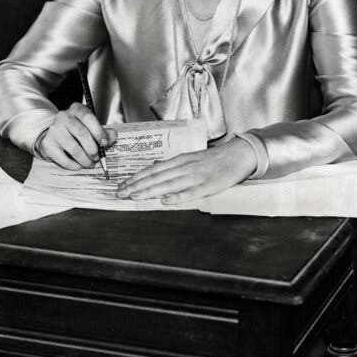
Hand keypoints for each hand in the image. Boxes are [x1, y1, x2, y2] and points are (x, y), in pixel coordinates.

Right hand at [36, 102, 116, 170]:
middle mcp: (63, 117)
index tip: (105, 143)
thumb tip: (113, 136)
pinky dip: (74, 165)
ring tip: (90, 163)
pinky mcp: (47, 144)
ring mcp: (54, 130)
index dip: (98, 131)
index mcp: (76, 109)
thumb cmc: (77, 132)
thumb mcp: (91, 128)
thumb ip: (104, 132)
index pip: (88, 117)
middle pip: (82, 134)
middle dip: (93, 149)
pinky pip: (64, 159)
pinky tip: (79, 165)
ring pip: (74, 148)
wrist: (54, 136)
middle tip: (97, 157)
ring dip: (85, 160)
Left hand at [116, 137, 256, 204]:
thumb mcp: (190, 158)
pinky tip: (165, 200)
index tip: (122, 185)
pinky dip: (177, 197)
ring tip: (134, 196)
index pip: (153, 170)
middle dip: (136, 186)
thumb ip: (172, 165)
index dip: (136, 178)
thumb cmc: (213, 159)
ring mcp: (195, 177)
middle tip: (120, 193)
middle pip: (156, 177)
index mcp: (180, 161)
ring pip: (168, 184)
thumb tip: (154, 168)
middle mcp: (184, 168)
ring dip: (150, 191)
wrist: (237, 155)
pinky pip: (190, 193)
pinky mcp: (207, 186)